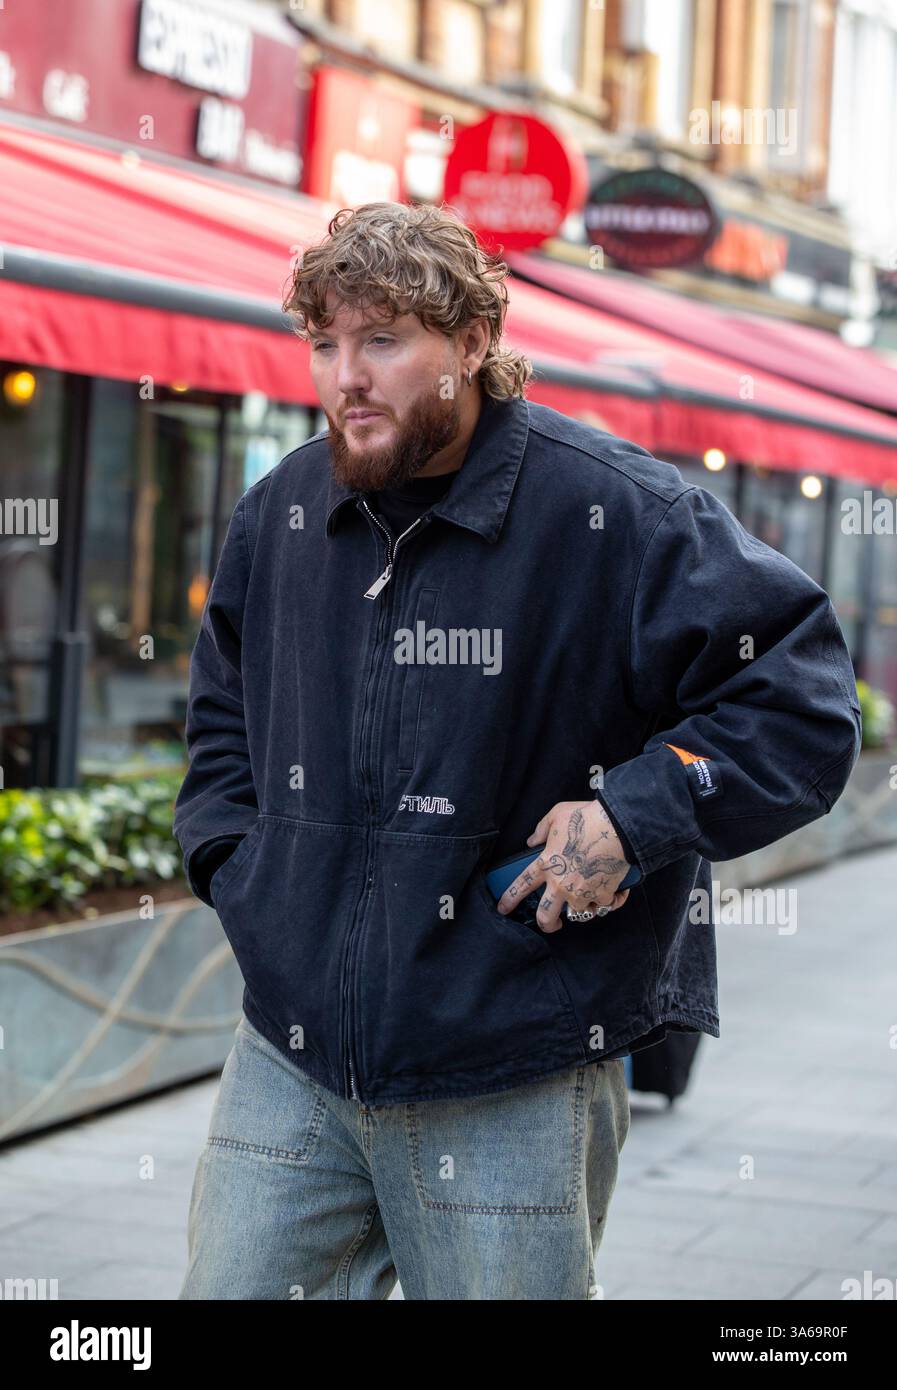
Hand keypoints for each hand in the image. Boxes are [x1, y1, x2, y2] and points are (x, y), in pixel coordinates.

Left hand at [496, 800, 631, 932]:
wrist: (617, 826)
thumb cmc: (586, 818)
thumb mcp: (556, 815)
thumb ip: (541, 829)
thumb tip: (532, 840)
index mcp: (547, 864)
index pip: (521, 886)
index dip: (509, 899)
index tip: (503, 908)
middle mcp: (561, 884)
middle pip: (546, 916)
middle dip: (547, 925)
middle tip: (551, 924)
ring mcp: (582, 893)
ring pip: (577, 913)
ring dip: (582, 909)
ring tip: (586, 900)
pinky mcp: (603, 895)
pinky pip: (604, 907)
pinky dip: (609, 903)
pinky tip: (613, 895)